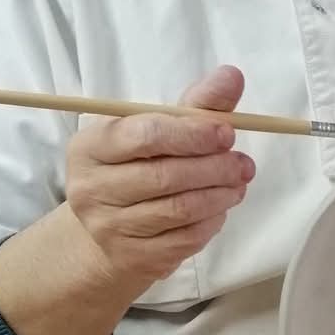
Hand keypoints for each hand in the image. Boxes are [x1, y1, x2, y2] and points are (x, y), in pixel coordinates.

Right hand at [64, 65, 253, 297]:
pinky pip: (183, 239)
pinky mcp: (132, 258)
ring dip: (220, 195)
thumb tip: (233, 76)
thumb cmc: (136, 166)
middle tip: (244, 163)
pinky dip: (211, 221)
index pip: (144, 135)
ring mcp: (108, 227)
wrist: (107, 231)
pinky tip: (221, 207)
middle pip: (163, 176)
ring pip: (178, 210)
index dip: (192, 134)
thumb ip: (194, 104)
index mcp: (90, 146)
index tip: (227, 133)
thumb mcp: (155, 129)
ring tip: (238, 183)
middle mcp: (90, 188)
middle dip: (214, 168)